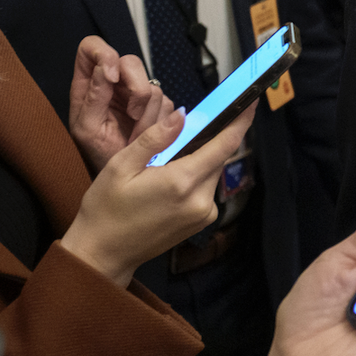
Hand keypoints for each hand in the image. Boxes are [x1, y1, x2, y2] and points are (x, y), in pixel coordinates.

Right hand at [59, 102, 256, 287]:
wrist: (104, 253)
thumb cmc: (105, 209)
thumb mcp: (120, 166)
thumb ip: (155, 138)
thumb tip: (182, 114)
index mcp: (182, 182)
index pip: (224, 145)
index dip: (241, 121)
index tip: (251, 102)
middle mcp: (201, 200)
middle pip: (218, 157)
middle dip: (210, 138)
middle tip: (189, 126)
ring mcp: (204, 214)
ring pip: (212, 172)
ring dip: (199, 158)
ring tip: (166, 160)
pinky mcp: (201, 222)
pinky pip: (206, 188)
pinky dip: (195, 176)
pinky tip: (169, 179)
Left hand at [67, 36, 170, 174]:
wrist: (123, 176)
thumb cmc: (98, 154)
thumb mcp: (87, 128)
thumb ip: (93, 97)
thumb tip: (104, 70)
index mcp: (88, 84)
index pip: (91, 47)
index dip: (104, 53)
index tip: (111, 76)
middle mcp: (113, 83)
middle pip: (131, 61)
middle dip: (136, 87)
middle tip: (133, 113)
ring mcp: (137, 93)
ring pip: (153, 86)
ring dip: (147, 114)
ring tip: (135, 135)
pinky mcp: (158, 106)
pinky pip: (168, 103)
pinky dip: (159, 121)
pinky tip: (147, 135)